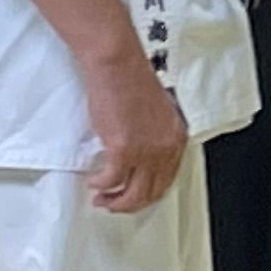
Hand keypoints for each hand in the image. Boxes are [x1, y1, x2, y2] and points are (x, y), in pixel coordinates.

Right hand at [79, 44, 187, 215]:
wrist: (118, 66)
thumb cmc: (132, 81)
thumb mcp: (157, 112)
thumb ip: (155, 135)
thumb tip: (143, 154)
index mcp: (176, 136)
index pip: (168, 178)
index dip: (149, 192)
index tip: (135, 195)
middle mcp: (166, 147)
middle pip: (152, 191)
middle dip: (131, 203)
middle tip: (115, 204)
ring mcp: (146, 150)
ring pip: (134, 194)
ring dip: (115, 202)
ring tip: (102, 199)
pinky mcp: (123, 149)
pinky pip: (112, 181)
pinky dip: (101, 185)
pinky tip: (94, 183)